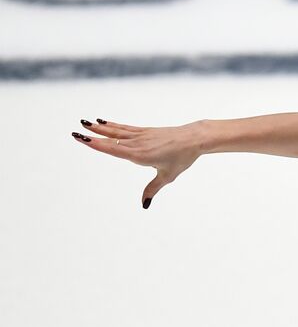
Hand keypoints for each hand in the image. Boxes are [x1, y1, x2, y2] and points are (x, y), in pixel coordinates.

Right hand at [71, 119, 199, 207]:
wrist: (193, 139)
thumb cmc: (182, 158)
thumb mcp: (167, 176)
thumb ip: (152, 189)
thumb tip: (144, 205)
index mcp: (140, 156)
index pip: (113, 150)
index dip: (97, 145)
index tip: (83, 140)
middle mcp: (138, 144)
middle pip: (111, 140)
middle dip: (93, 137)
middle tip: (75, 132)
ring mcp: (141, 136)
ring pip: (116, 132)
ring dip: (99, 128)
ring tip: (84, 123)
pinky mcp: (145, 131)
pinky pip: (125, 128)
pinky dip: (113, 125)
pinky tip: (103, 122)